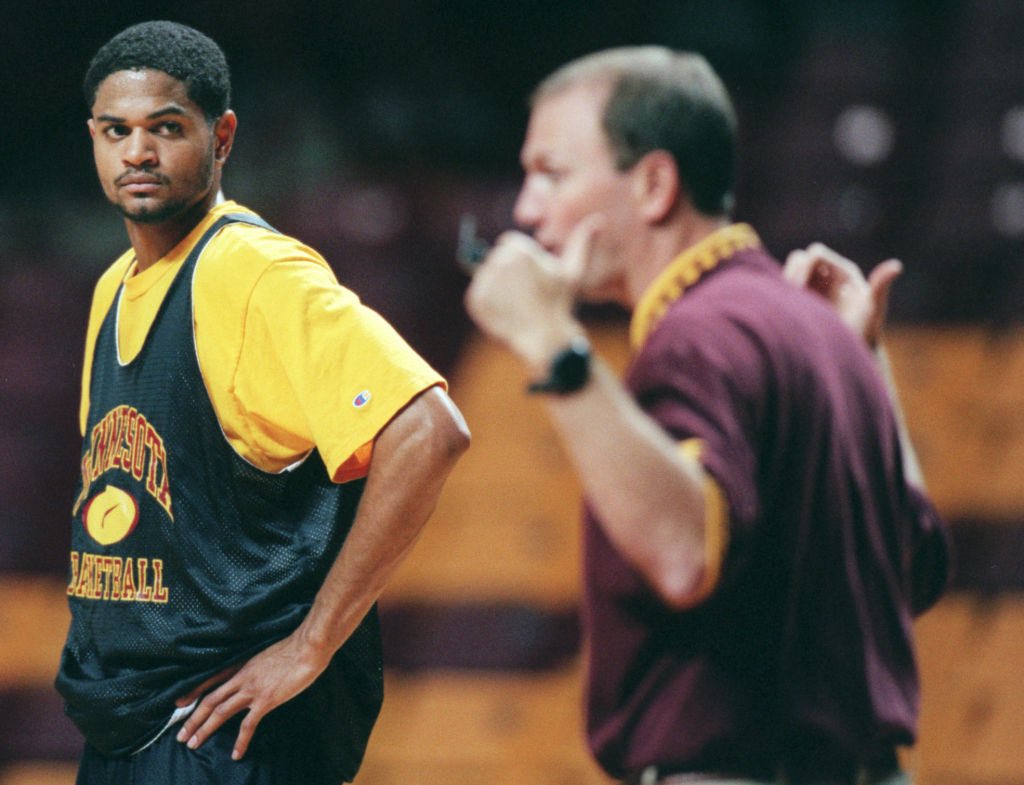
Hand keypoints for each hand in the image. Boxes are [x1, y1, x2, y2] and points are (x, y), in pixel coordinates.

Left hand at [175, 633, 328, 759]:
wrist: (307, 647)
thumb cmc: (293, 648)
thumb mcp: (267, 654)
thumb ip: (257, 666)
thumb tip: (256, 674)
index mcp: (242, 665)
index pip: (211, 680)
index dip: (194, 692)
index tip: (179, 703)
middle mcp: (242, 677)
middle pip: (210, 700)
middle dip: (193, 719)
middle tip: (181, 736)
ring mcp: (252, 689)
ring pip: (220, 712)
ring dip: (205, 729)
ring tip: (193, 744)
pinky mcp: (266, 699)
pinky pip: (248, 724)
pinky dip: (241, 741)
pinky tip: (236, 754)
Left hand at [464, 216, 600, 370]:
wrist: (546, 338)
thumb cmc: (560, 304)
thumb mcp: (573, 271)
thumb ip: (582, 242)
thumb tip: (598, 219)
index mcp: (518, 249)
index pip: (508, 243)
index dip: (521, 261)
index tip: (531, 278)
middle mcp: (498, 261)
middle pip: (496, 259)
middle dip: (508, 273)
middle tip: (525, 294)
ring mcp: (484, 281)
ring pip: (486, 277)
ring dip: (497, 288)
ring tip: (516, 304)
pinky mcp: (474, 300)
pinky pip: (476, 297)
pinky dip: (487, 305)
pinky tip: (505, 313)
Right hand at [783, 242, 901, 347]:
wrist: (849, 356)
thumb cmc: (864, 333)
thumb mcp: (872, 309)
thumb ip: (880, 286)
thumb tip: (897, 265)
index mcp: (843, 272)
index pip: (815, 253)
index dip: (804, 266)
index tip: (798, 288)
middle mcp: (827, 276)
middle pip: (799, 259)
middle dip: (791, 274)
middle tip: (789, 297)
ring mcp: (812, 288)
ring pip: (787, 273)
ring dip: (783, 285)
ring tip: (786, 305)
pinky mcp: (800, 301)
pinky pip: (782, 289)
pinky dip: (779, 294)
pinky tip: (782, 310)